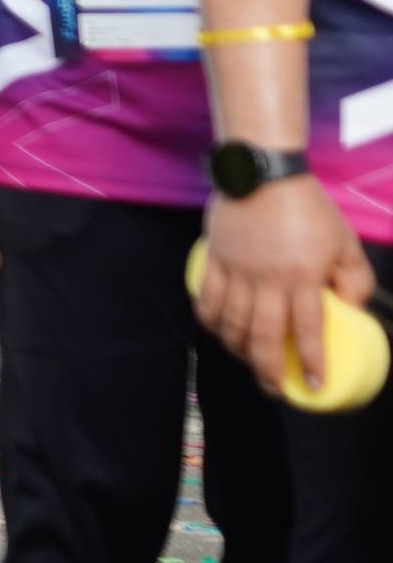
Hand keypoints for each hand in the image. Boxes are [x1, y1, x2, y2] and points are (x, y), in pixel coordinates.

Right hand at [201, 175, 377, 398]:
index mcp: (303, 276)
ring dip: (239, 350)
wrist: (263, 172)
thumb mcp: (346, 241)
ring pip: (232, 323)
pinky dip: (210, 322)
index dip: (312, 362)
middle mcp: (267, 279)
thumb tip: (350, 309)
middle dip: (269, 369)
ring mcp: (236, 270)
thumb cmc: (309, 208)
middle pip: (265, 336)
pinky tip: (219, 333)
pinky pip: (207, 299)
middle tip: (275, 390)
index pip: (309, 330)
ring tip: (250, 364)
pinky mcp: (214, 259)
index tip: (314, 385)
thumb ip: (356, 278)